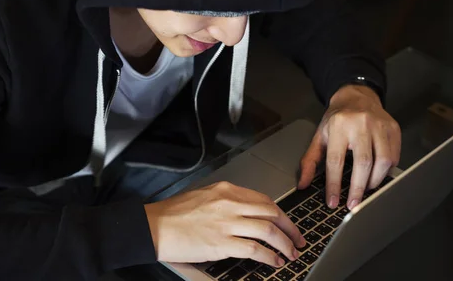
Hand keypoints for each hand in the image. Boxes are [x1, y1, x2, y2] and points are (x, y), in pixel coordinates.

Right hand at [144, 181, 305, 266]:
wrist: (155, 226)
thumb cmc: (173, 214)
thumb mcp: (203, 197)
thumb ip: (226, 202)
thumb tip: (246, 215)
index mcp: (226, 190)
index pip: (263, 199)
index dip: (280, 213)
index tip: (286, 223)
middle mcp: (230, 203)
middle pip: (271, 213)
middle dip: (290, 227)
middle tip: (298, 239)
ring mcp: (227, 223)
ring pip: (268, 231)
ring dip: (285, 244)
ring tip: (291, 254)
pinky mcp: (222, 243)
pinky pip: (256, 249)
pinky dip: (270, 256)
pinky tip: (275, 262)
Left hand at [298, 85, 400, 209]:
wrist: (356, 97)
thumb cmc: (337, 119)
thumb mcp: (319, 137)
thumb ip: (310, 161)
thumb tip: (302, 184)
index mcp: (338, 126)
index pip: (336, 161)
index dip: (334, 185)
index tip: (333, 202)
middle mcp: (360, 124)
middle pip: (363, 163)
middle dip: (358, 188)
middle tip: (354, 204)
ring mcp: (379, 125)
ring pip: (383, 161)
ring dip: (375, 181)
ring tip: (366, 189)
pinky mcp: (394, 128)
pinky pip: (394, 155)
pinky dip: (387, 170)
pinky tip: (378, 174)